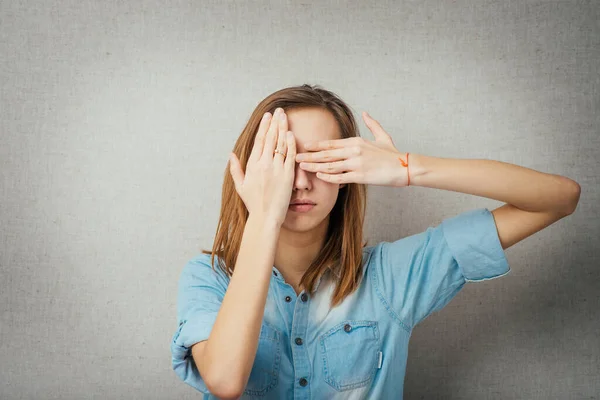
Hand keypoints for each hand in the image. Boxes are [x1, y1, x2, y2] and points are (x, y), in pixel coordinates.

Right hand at [228, 108, 296, 225]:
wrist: (266, 217)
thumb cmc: (253, 203)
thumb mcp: (241, 185)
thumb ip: (236, 169)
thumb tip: (231, 155)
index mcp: (252, 165)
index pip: (259, 140)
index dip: (264, 127)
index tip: (267, 116)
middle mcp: (264, 164)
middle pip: (270, 138)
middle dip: (275, 122)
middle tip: (279, 110)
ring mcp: (277, 169)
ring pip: (280, 144)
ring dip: (283, 128)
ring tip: (285, 116)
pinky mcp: (288, 175)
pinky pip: (290, 156)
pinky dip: (291, 143)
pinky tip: (291, 133)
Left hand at [294, 112, 409, 186]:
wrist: (405, 166)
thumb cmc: (393, 154)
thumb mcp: (382, 136)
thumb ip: (372, 124)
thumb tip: (365, 113)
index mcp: (356, 141)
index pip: (331, 143)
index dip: (317, 145)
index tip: (304, 145)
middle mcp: (354, 151)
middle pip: (327, 154)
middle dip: (310, 155)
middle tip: (295, 156)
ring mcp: (357, 163)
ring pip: (330, 165)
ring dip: (315, 166)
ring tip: (302, 166)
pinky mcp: (361, 176)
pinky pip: (341, 177)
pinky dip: (329, 177)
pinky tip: (319, 176)